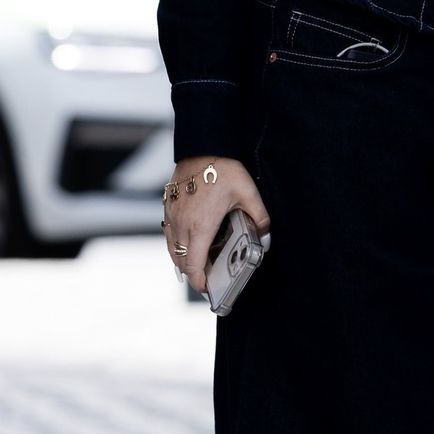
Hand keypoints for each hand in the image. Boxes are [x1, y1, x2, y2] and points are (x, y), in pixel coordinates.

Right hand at [162, 155, 268, 293]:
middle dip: (193, 274)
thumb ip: (259, 217)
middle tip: (207, 278)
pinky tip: (187, 242)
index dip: (198, 282)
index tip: (206, 288)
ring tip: (197, 264)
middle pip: (181, 261)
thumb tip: (265, 237)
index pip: (194, 265)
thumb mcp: (248, 192)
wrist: (201, 145)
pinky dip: (175, 245)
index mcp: (201, 226)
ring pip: (172, 249)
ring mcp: (172, 216)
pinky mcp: (167, 207)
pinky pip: (168, 234)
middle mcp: (182, 224)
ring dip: (183, 260)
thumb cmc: (222, 168)